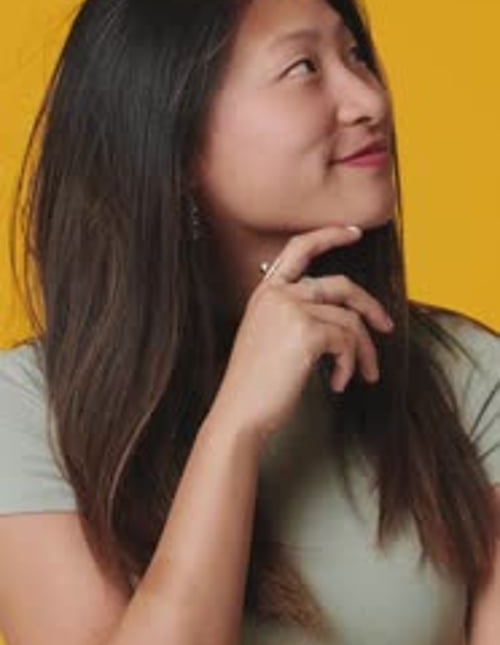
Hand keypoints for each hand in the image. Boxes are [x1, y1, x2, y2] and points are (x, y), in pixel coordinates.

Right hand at [210, 225, 393, 442]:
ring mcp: (291, 310)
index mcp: (266, 292)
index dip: (329, 235)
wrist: (240, 412)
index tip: (354, 231)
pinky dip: (350, 365)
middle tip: (386, 327)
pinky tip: (337, 383)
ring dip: (363, 351)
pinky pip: (347, 341)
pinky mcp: (307, 332)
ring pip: (350, 319)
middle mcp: (278, 294)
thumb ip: (295, 316)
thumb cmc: (256, 385)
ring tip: (360, 375)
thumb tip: (345, 316)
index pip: (299, 248)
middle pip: (341, 285)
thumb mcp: (269, 338)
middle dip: (371, 306)